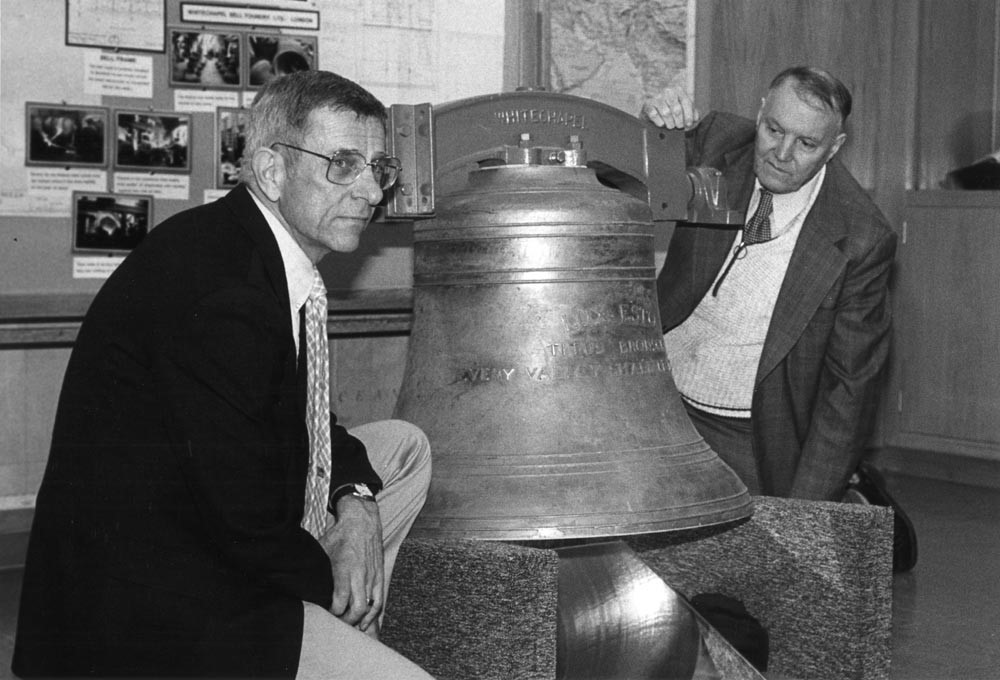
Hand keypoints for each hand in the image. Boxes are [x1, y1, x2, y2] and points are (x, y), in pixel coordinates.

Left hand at [318, 495, 383, 633]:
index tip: (324, 613)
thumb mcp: (322, 549)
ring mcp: (371, 576)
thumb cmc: (339, 535)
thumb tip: (301, 581)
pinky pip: (379, 600)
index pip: (340, 602)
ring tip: (347, 623)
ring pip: (368, 608)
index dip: (332, 613)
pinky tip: (365, 622)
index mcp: (344, 569)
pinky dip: (373, 614)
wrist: (362, 520)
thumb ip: (316, 569)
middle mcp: (360, 575)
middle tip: (335, 622)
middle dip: (345, 621)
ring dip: (358, 619)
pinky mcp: (379, 575)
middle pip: (356, 609)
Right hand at [641, 88, 700, 129]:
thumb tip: (696, 118)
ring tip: (671, 126)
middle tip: (679, 127)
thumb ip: (691, 111)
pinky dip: (659, 122)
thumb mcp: (682, 107)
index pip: (686, 103)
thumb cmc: (669, 108)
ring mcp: (657, 98)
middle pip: (677, 109)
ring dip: (670, 123)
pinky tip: (662, 124)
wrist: (651, 108)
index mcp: (678, 90)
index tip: (688, 124)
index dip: (689, 115)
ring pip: (666, 113)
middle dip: (679, 121)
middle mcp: (667, 91)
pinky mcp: (648, 105)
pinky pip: (655, 115)